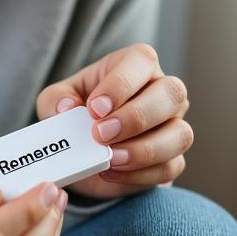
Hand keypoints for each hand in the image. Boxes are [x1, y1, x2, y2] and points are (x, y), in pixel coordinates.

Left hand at [35, 42, 191, 200]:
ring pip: (180, 134)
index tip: (94, 109)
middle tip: (100, 135)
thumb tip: (67, 108)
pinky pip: (170, 167)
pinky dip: (140, 174)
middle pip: (172, 94)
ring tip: (110, 159)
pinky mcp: (172, 158)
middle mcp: (162, 91)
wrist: (82, 153)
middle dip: (135, 118)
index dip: (121, 84)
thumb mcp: (56, 102)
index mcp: (136, 65)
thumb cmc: (76, 114)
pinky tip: (112, 173)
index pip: (141, 61)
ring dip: (144, 150)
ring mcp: (173, 125)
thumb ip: (56, 100)